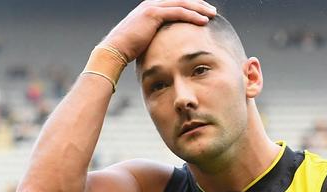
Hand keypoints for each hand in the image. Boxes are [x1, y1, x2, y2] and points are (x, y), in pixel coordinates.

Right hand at [101, 0, 216, 61]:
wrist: (114, 50)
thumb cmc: (127, 51)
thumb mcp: (143, 40)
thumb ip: (154, 37)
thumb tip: (163, 47)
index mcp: (150, 8)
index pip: (175, 4)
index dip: (190, 7)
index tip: (202, 14)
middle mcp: (152, 3)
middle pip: (181, 0)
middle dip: (198, 5)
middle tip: (212, 11)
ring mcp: (152, 6)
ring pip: (183, 4)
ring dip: (199, 8)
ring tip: (212, 14)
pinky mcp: (154, 13)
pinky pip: (179, 12)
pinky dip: (193, 15)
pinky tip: (203, 21)